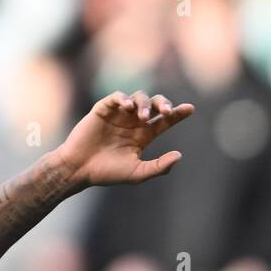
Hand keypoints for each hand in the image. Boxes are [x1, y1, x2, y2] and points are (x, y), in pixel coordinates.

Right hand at [53, 90, 193, 190]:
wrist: (79, 169)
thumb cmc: (107, 173)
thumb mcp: (137, 173)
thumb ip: (159, 167)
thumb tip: (179, 156)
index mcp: (143, 136)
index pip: (165, 121)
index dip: (178, 114)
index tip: (190, 109)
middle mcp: (133, 123)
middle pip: (155, 105)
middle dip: (163, 104)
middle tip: (166, 112)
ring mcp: (118, 115)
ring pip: (138, 98)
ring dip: (144, 104)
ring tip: (143, 117)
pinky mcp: (103, 109)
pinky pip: (118, 97)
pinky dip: (124, 98)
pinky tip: (128, 108)